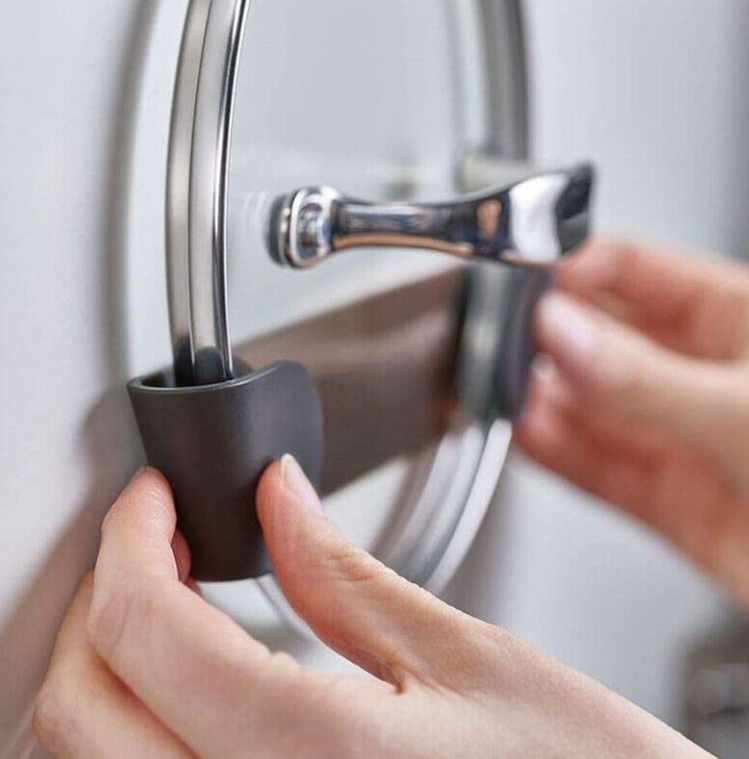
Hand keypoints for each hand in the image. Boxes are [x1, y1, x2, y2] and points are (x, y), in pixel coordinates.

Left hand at [35, 463, 707, 757]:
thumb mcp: (471, 660)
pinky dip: (132, 729)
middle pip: (78, 710)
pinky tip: (187, 685)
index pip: (144, 628)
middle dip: (100, 601)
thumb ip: (346, 575)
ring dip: (103, 667)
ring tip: (161, 599)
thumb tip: (278, 496)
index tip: (151, 499)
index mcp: (314, 755)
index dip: (129, 539)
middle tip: (149, 540)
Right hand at [517, 239, 748, 607]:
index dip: (574, 268)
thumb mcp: (745, 412)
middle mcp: (704, 376)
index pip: (634, 270)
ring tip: (502, 394)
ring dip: (543, 402)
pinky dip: (556, 458)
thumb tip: (562, 337)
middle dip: (548, 340)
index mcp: (738, 320)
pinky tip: (524, 439)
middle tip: (502, 343)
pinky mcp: (672, 502)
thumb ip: (645, 379)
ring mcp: (684, 438)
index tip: (526, 279)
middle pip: (602, 340)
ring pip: (593, 409)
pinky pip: (599, 472)